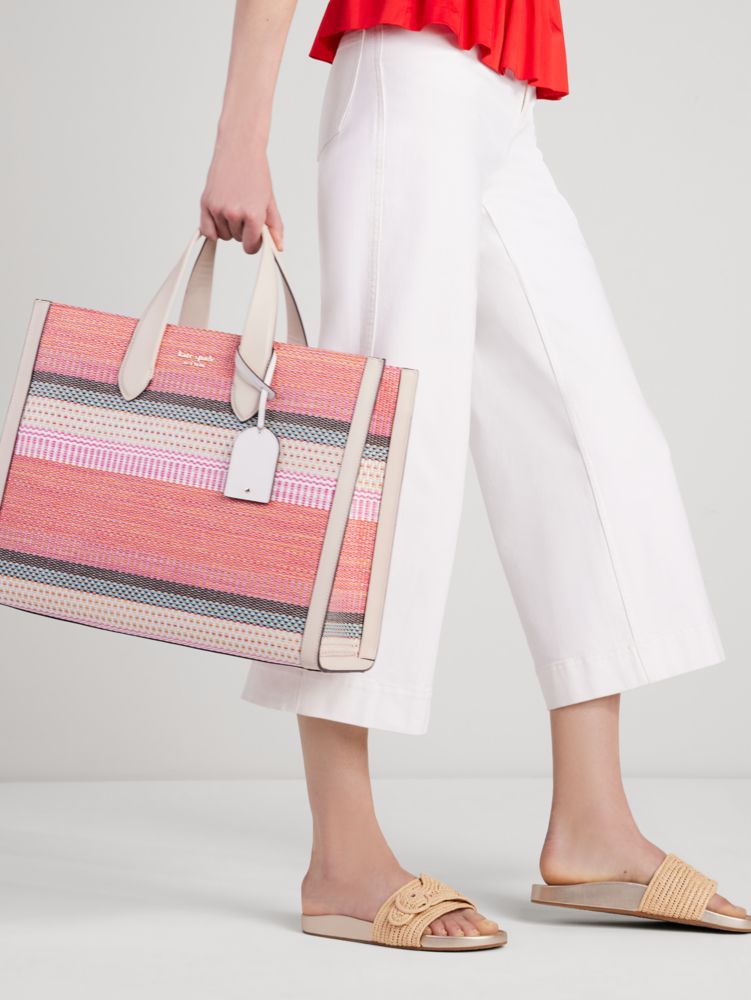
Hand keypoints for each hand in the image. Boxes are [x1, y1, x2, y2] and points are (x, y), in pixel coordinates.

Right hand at [199, 137, 282, 253]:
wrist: (239, 149)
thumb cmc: (255, 173)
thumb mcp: (269, 202)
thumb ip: (274, 227)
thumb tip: (278, 247)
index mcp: (253, 214)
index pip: (251, 247)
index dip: (254, 242)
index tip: (255, 234)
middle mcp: (234, 213)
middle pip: (237, 240)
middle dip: (242, 230)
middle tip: (245, 208)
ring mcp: (218, 209)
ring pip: (223, 235)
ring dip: (228, 227)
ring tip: (234, 205)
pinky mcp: (205, 203)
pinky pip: (206, 231)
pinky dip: (213, 230)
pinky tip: (220, 219)